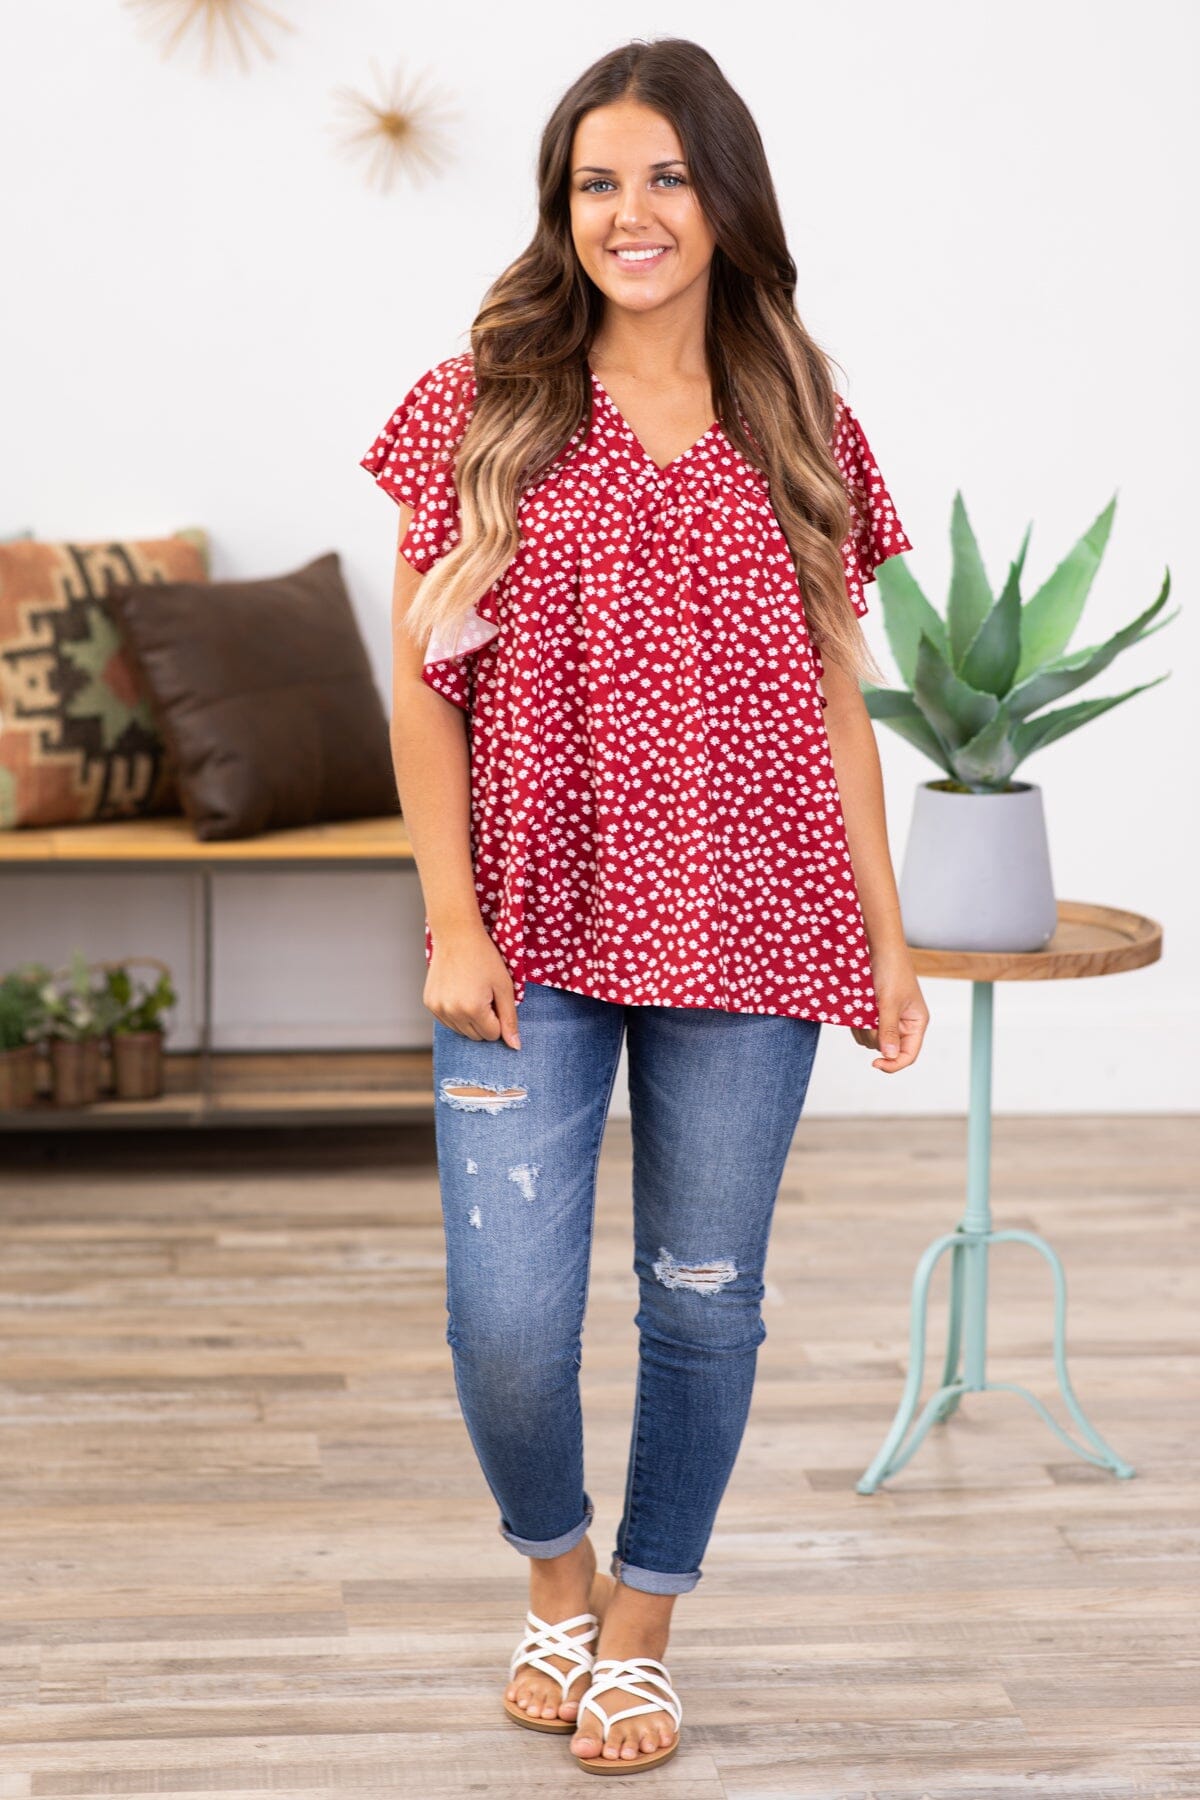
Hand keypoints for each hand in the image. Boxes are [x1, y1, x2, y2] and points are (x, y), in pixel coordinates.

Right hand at [424, 923, 521, 1048]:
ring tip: (472, 992)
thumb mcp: (504, 987)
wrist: (457, 936)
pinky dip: (456, 1014)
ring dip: (470, 1019)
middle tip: (485, 995)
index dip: (499, 1018)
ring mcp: (437, 1009)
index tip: (496, 998)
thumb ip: (510, 1019)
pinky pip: (448, 1022)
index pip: (492, 1035)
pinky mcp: (429, 1003)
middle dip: (485, 1021)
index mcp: (473, 1009)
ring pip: (461, 1031)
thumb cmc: (485, 959)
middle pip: (476, 1036)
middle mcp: (452, 1012)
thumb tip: (515, 1047)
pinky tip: (459, 993)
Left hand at [851, 956, 928, 1071]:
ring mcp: (887, 1018)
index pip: (908, 1055)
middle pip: (886, 1049)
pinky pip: (862, 1028)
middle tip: (868, 1017)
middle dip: (873, 1036)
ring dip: (863, 1028)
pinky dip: (857, 1021)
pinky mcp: (873, 1012)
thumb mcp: (890, 1002)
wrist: (878, 946)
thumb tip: (889, 1056)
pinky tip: (857, 1006)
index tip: (875, 1063)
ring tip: (863, 1007)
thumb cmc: (891, 970)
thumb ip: (889, 1030)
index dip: (893, 1064)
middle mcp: (903, 1023)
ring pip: (871, 1039)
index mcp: (916, 1023)